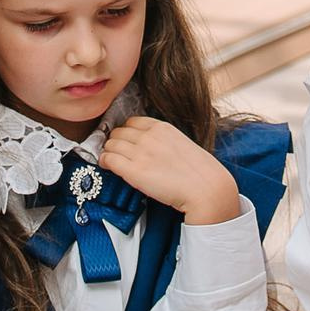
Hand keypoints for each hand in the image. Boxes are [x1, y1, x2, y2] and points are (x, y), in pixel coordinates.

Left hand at [99, 117, 240, 224]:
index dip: (126, 133)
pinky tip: (108, 168)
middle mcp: (148, 136)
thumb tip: (147, 147)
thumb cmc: (198, 172)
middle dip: (115, 142)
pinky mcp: (133, 171)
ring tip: (112, 163)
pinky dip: (104, 162)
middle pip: (118, 132)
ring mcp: (140, 152)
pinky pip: (108, 159)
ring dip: (108, 152)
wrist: (205, 189)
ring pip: (110, 144)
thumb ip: (162, 141)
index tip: (126, 143)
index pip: (132, 122)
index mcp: (161, 127)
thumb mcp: (180, 144)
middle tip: (118, 155)